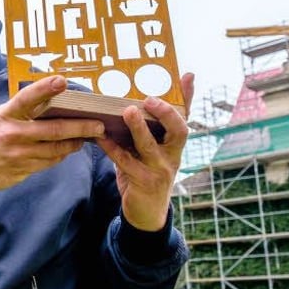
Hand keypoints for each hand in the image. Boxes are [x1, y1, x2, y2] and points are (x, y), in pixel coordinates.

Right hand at [0, 76, 105, 191]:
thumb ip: (22, 110)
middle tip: (98, 125)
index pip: (27, 98)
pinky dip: (61, 155)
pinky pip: (48, 162)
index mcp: (5, 115)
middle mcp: (12, 134)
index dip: (44, 88)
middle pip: (53, 130)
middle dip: (80, 128)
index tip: (62, 81)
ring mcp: (17, 154)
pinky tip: (69, 149)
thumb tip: (53, 100)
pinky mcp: (21, 169)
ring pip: (55, 149)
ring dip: (74, 143)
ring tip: (87, 137)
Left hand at [96, 73, 194, 231]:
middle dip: (166, 113)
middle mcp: (172, 155)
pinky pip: (126, 162)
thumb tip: (144, 101)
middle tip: (150, 99)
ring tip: (128, 111)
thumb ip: (152, 126)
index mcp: (175, 144)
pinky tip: (100, 136)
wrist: (147, 212)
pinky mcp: (143, 182)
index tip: (186, 76)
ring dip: (138, 128)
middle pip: (179, 131)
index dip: (188, 96)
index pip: (186, 116)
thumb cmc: (149, 171)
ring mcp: (159, 170)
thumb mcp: (156, 148)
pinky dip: (112, 148)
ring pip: (150, 146)